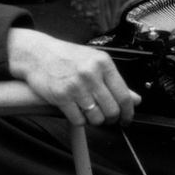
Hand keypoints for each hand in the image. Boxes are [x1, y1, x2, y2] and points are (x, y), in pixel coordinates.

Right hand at [7, 28, 140, 126]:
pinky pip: (79, 120)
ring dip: (95, 120)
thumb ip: (115, 82)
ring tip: (89, 112)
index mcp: (103, 63)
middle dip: (111, 119)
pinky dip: (80, 120)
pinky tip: (77, 111)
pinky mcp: (61, 96)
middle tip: (107, 118)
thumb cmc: (67, 57)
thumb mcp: (94, 63)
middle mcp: (91, 74)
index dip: (128, 113)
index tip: (126, 119)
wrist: (38, 54)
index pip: (124, 96)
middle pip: (112, 110)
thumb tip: (135, 99)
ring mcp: (76, 86)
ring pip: (96, 118)